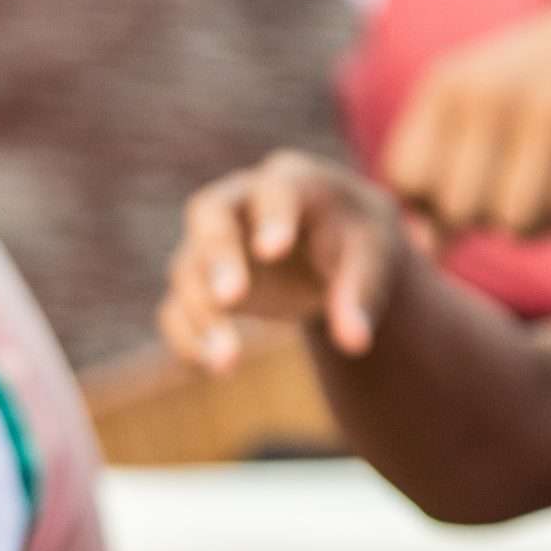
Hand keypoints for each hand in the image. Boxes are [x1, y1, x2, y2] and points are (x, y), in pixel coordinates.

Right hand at [161, 151, 421, 372]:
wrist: (331, 247)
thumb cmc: (355, 239)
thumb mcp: (374, 257)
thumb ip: (362, 294)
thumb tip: (354, 342)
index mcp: (290, 180)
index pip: (274, 190)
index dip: (271, 218)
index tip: (273, 251)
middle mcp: (239, 202)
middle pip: (209, 216)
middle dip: (218, 257)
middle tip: (232, 299)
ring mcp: (211, 243)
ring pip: (188, 269)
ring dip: (203, 316)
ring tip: (228, 362)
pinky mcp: (199, 283)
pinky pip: (176, 309)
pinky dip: (187, 339)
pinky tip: (212, 369)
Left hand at [382, 0, 550, 238]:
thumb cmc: (530, 99)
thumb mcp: (467, 122)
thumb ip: (429, 188)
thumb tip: (425, 253)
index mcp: (446, 88)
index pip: (408, 184)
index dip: (434, 198)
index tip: (468, 177)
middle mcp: (492, 91)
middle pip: (462, 213)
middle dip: (486, 216)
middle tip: (517, 182)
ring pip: (519, 224)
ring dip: (538, 223)